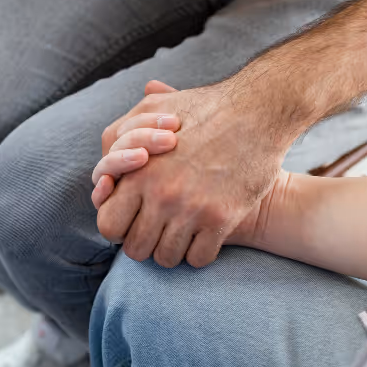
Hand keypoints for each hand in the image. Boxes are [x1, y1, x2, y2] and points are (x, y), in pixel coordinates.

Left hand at [97, 79, 286, 267]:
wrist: (258, 112)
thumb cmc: (204, 109)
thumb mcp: (154, 110)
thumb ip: (123, 134)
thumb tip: (108, 164)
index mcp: (137, 174)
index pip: (109, 226)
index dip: (119, 229)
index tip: (132, 223)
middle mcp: (161, 196)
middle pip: (135, 249)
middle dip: (144, 244)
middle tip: (157, 234)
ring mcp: (191, 210)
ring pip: (166, 258)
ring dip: (171, 251)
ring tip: (180, 235)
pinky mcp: (221, 219)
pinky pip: (198, 258)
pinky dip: (199, 253)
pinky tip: (203, 237)